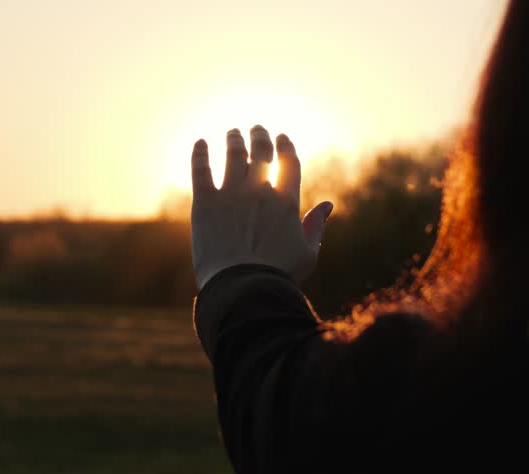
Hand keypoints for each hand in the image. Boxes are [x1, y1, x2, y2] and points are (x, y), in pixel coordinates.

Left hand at [190, 125, 332, 289]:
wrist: (242, 289)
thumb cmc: (279, 277)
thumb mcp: (307, 253)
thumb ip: (316, 226)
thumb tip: (328, 204)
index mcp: (287, 202)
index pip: (289, 161)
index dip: (285, 146)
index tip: (281, 138)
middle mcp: (260, 191)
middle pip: (260, 151)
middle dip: (259, 136)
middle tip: (256, 128)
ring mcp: (231, 195)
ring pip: (232, 155)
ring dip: (233, 139)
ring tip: (232, 132)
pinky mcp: (204, 204)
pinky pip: (200, 169)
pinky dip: (200, 153)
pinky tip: (200, 142)